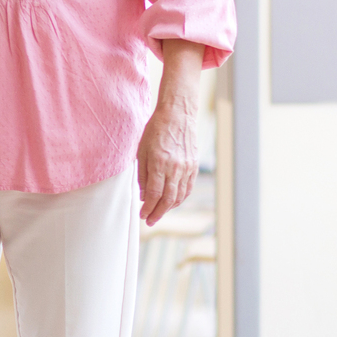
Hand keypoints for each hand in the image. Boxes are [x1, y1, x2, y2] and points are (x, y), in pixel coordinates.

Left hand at [136, 99, 198, 224]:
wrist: (178, 115)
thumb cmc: (156, 130)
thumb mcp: (142, 150)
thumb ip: (142, 174)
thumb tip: (143, 195)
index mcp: (159, 163)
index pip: (153, 193)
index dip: (148, 207)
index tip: (142, 214)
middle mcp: (175, 168)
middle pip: (167, 199)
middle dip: (158, 213)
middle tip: (150, 220)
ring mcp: (186, 168)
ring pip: (179, 196)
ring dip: (169, 208)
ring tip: (159, 213)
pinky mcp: (194, 166)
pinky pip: (187, 188)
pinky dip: (180, 199)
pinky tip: (173, 203)